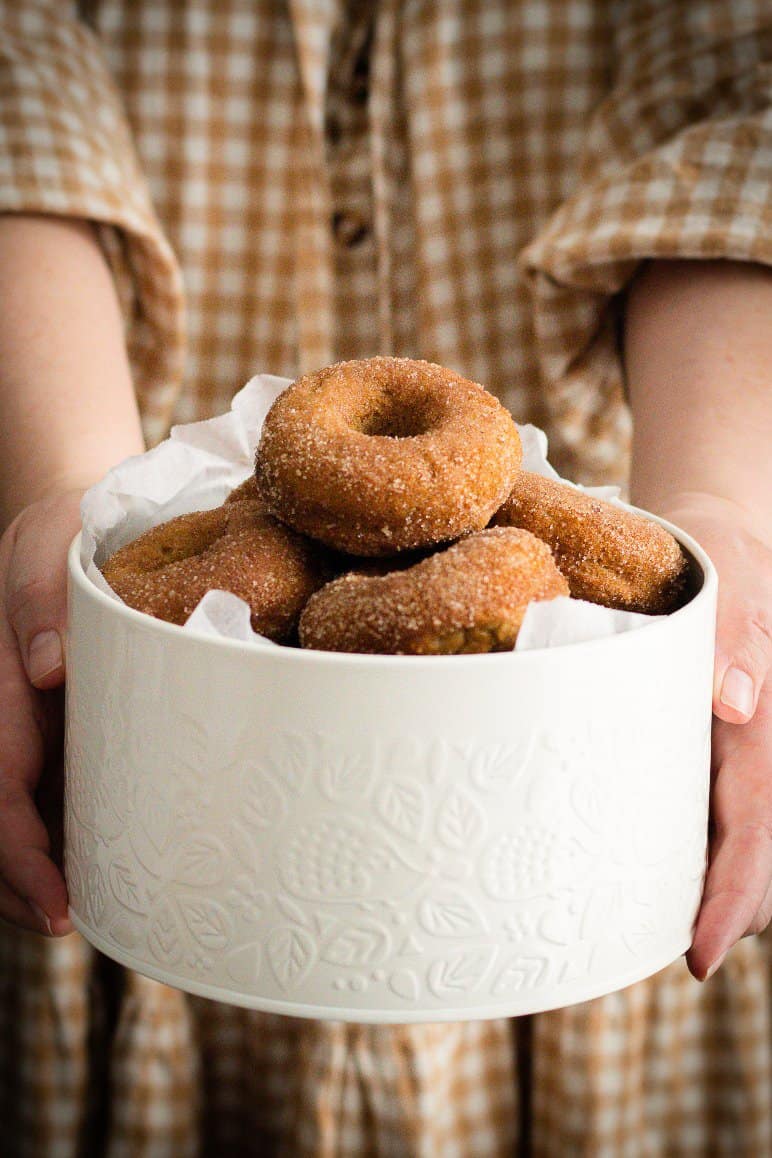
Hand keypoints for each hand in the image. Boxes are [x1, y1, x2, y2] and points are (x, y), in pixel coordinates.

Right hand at [0, 489, 84, 935]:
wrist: (62, 529)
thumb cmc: (60, 537)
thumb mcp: (47, 551)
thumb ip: (40, 602)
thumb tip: (47, 667)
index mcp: (0, 694)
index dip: (20, 856)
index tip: (56, 903)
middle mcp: (8, 725)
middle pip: (2, 825)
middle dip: (27, 888)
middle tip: (78, 930)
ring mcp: (31, 734)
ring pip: (21, 819)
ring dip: (43, 876)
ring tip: (96, 917)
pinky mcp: (59, 733)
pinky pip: (51, 795)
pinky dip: (67, 841)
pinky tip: (102, 869)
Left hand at [662, 493, 771, 979]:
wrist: (719, 541)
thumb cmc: (718, 558)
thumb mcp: (731, 579)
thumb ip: (738, 634)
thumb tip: (732, 703)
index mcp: (764, 725)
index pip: (759, 825)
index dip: (737, 896)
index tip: (702, 955)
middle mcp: (755, 749)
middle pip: (757, 858)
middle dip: (723, 915)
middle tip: (650, 952)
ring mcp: (738, 755)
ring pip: (738, 844)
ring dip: (708, 890)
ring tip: (641, 923)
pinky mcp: (714, 750)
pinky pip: (714, 813)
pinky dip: (692, 853)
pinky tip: (645, 864)